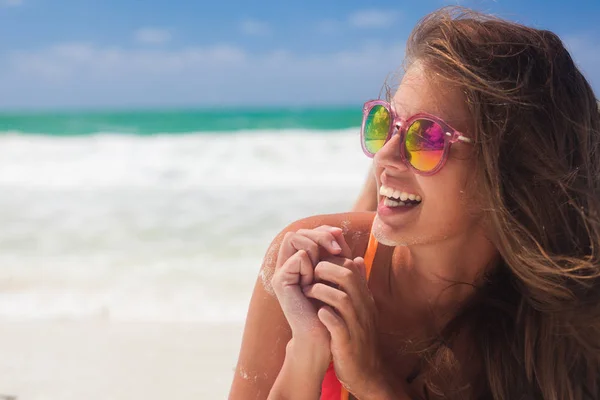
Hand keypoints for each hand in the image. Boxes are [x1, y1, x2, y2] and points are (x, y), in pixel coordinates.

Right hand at [270, 226, 351, 350]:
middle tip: (337, 250)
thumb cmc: (333, 307)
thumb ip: (339, 253)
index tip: (340, 240)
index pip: (308, 232)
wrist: (324, 335)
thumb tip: (339, 230)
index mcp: (300, 261)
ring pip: (294, 238)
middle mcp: (288, 264)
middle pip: (298, 230)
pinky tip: (312, 284)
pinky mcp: (281, 281)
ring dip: (313, 248)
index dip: (323, 231)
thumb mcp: (339, 274)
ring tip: (322, 269)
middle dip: (320, 235)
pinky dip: (310, 266)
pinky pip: (298, 258)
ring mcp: (282, 271)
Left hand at [302, 256, 391, 398]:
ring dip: (321, 291)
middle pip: (347, 277)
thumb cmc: (359, 334)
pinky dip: (326, 316)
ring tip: (307, 291)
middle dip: (324, 270)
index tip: (315, 263)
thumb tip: (357, 258)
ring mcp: (356, 325)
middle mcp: (362, 307)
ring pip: (342, 299)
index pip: (350, 266)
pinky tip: (317, 312)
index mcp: (364, 297)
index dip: (331, 259)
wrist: (366, 371)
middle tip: (308, 274)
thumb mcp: (363, 306)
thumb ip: (359, 283)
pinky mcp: (347, 343)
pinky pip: (338, 325)